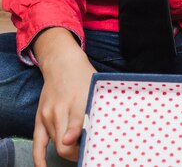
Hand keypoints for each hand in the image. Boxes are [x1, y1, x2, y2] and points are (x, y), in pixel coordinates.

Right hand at [32, 28, 95, 166]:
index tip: (93, 153)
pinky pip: (37, 144)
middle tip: (89, 152)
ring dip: (67, 151)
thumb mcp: (96, 89)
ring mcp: (47, 116)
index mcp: (78, 103)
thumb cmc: (84, 76)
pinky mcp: (39, 118)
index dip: (85, 148)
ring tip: (80, 149)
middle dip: (78, 154)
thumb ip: (98, 108)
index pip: (78, 134)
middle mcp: (60, 111)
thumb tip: (105, 129)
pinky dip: (39, 159)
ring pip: (55, 145)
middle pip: (65, 146)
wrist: (63, 64)